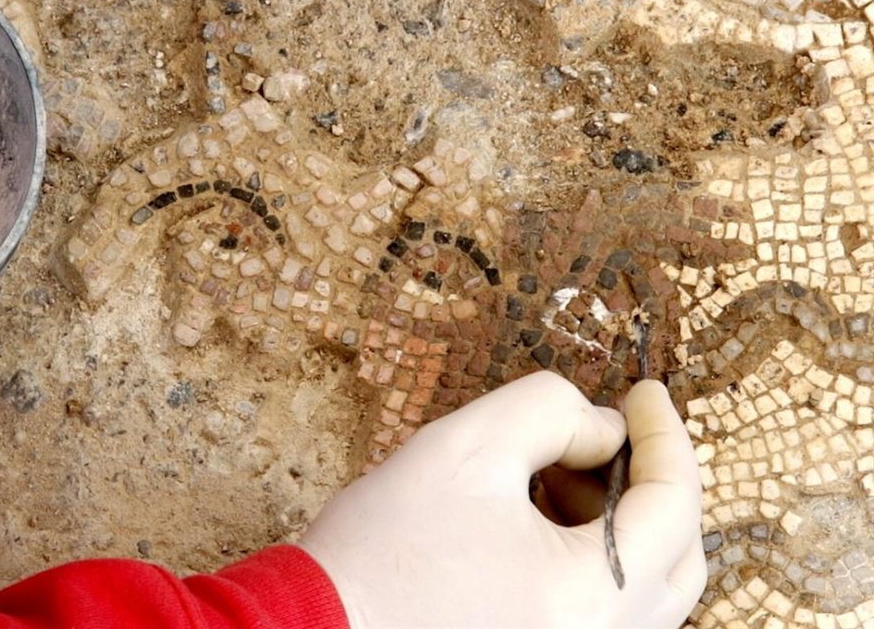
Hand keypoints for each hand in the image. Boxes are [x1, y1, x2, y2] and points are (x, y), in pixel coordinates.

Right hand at [299, 371, 704, 628]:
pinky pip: (607, 610)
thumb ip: (551, 411)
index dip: (667, 435)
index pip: (674, 505)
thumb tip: (600, 429)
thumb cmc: (385, 545)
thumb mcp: (467, 445)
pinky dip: (595, 557)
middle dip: (655, 481)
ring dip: (622, 519)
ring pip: (644, 587)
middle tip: (612, 432)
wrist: (318, 623)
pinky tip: (541, 520)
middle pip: (678, 559)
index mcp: (591, 595)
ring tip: (560, 473)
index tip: (644, 392)